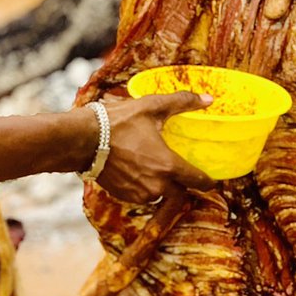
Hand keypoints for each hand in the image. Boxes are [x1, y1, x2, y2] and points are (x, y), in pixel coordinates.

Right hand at [88, 91, 216, 202]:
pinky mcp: (124, 196)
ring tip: (158, 170)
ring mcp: (140, 193)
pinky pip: (143, 196)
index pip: (199, 182)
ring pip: (161, 195)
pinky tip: (140, 172)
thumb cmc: (118, 122)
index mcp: (168, 166)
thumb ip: (182, 102)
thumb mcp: (151, 106)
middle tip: (184, 174)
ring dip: (163, 186)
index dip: (208, 181)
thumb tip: (208, 98)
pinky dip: (145, 187)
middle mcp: (157, 185)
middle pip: (181, 193)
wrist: (83, 139)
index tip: (211, 179)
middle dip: (183, 184)